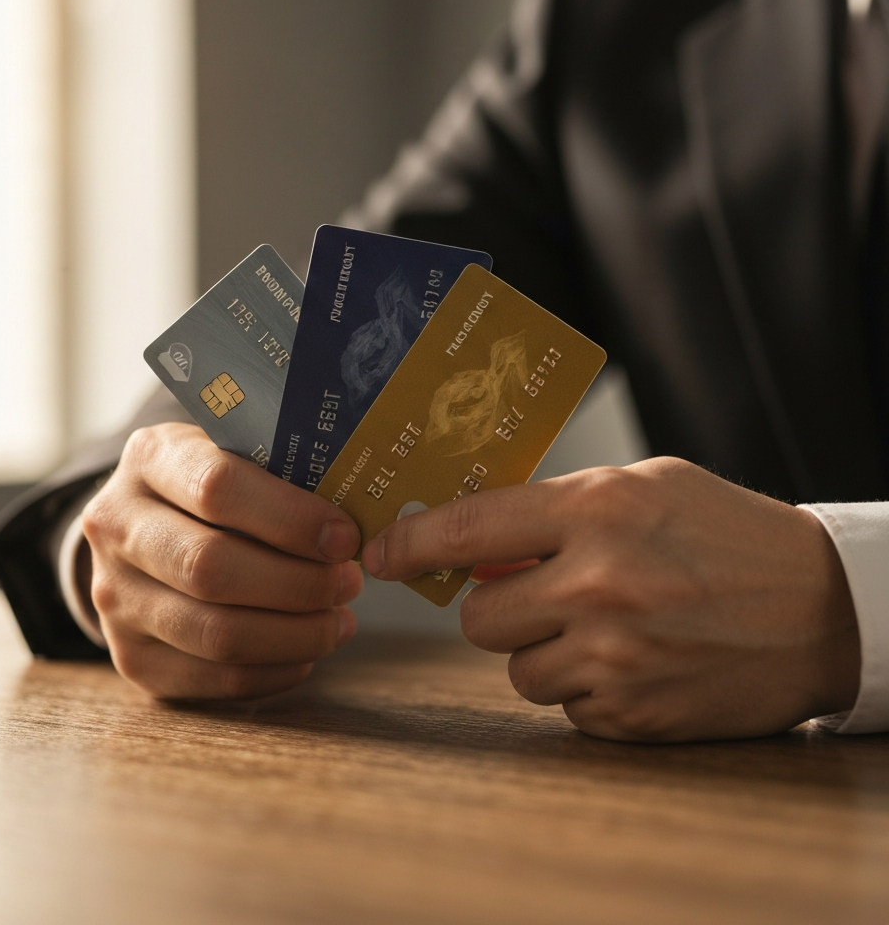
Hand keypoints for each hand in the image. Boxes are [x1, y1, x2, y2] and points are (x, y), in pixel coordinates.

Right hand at [81, 423, 362, 699]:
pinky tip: (306, 651)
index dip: (291, 519)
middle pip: (212, 569)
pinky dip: (275, 671)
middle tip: (350, 583)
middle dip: (299, 583)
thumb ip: (284, 472)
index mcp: (150, 458)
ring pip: (215, 634)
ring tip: (339, 621)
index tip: (346, 537)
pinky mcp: (131, 658)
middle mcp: (117, 526)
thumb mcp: (237, 452)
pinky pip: (213, 679)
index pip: (218, 488)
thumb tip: (359, 521)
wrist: (147, 526)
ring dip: (296, 634)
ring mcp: (115, 598)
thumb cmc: (216, 484)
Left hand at [361, 457, 860, 741]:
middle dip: (495, 609)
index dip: (410, 544)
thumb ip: (557, 505)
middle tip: (535, 592)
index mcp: (597, 511)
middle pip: (477, 620)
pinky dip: (584, 685)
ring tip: (603, 625)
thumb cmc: (726, 533)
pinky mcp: (632, 716)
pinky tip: (634, 658)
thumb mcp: (643, 486)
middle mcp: (598, 586)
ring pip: (516, 670)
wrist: (821, 608)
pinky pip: (565, 706)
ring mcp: (614, 659)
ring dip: (542, 650)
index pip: (468, 530)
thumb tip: (475, 538)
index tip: (380, 555)